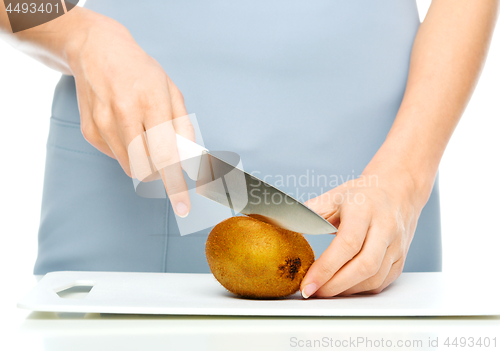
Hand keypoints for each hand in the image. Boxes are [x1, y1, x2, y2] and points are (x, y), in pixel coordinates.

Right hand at [67, 18, 193, 215]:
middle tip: (165, 155)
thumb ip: (183, 127)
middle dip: (162, 172)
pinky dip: (128, 151)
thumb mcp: (171, 91)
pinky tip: (126, 128)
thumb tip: (190, 159)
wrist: (96, 51)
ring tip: (144, 133)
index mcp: (149, 103)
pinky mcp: (89, 132)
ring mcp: (102, 125)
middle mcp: (123, 115)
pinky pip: (116, 157)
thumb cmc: (141, 72)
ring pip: (131, 168)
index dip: (176, 185)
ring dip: (145, 161)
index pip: (165, 156)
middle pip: (147, 169)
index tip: (184, 207)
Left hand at [300, 170, 425, 297]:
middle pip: (364, 266)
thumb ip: (310, 212)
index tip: (307, 283)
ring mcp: (397, 245)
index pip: (348, 244)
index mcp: (365, 209)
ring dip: (346, 290)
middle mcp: (385, 227)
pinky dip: (359, 290)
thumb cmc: (363, 194)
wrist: (399, 189)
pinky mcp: (401, 258)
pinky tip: (342, 287)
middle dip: (334, 285)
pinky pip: (381, 282)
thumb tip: (283, 226)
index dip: (326, 268)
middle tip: (312, 292)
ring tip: (323, 291)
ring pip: (374, 278)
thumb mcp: (334, 196)